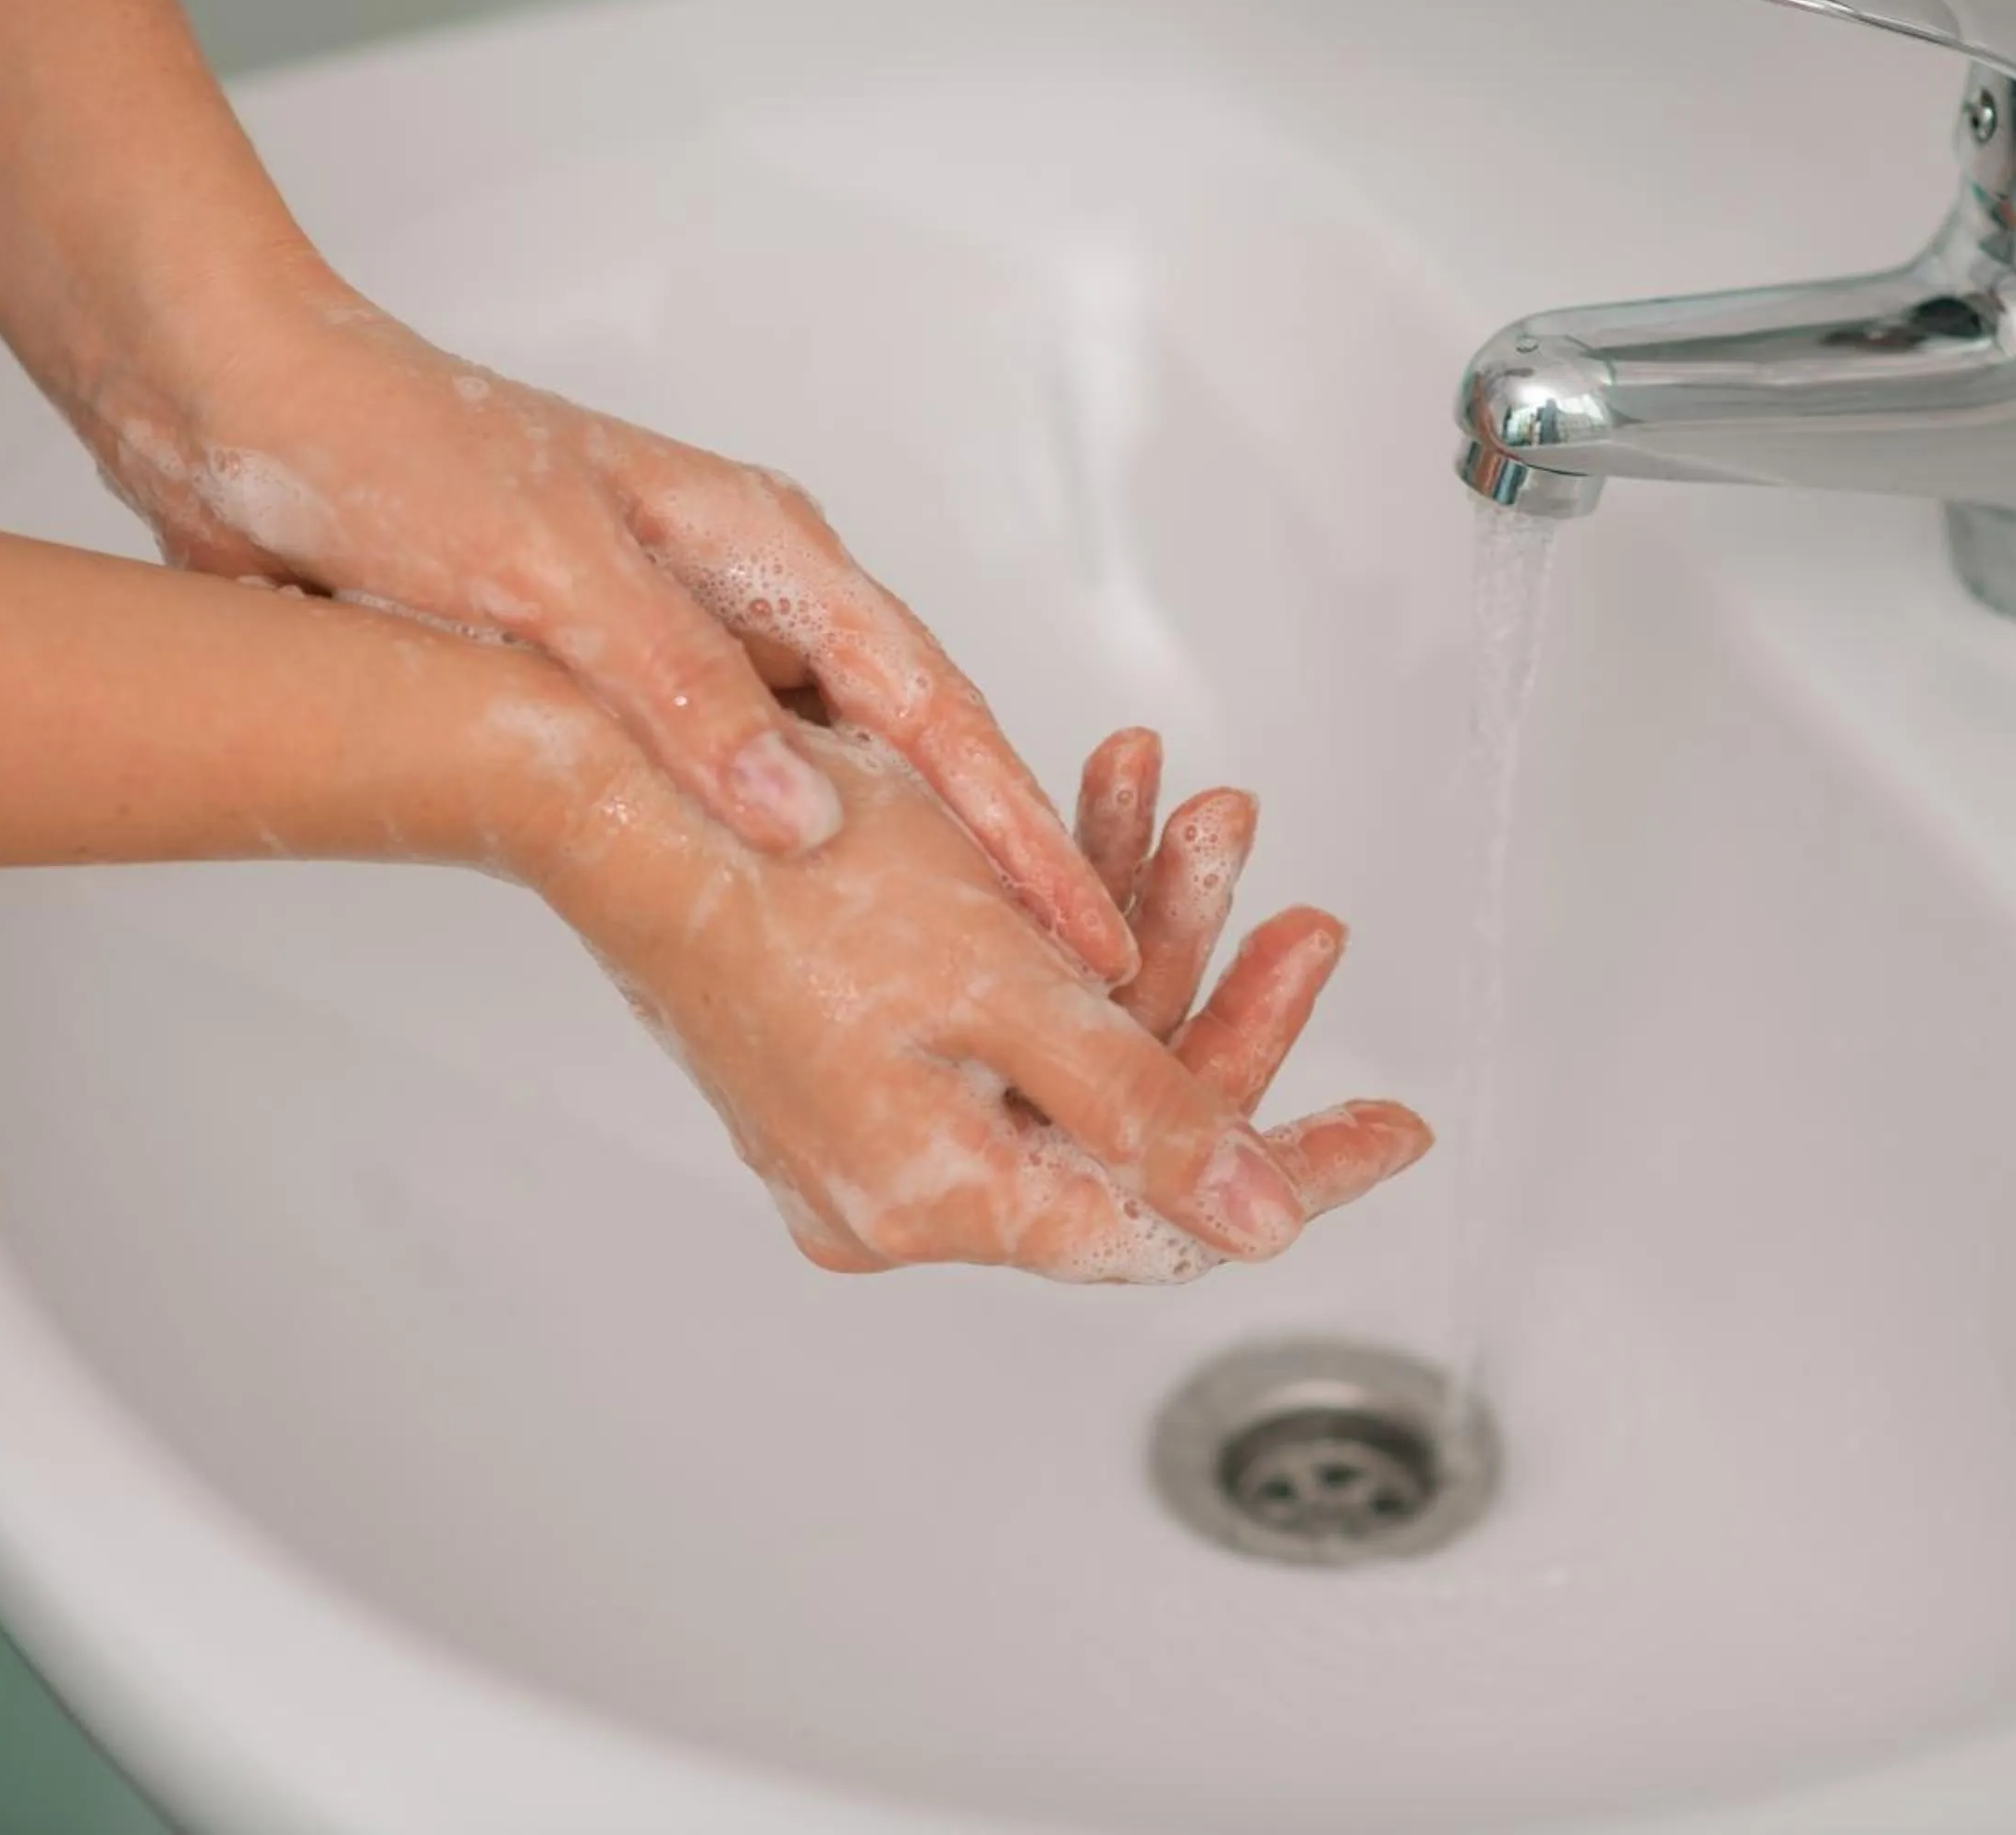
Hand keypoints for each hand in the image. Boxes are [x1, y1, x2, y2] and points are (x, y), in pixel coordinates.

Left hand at [67, 273, 1139, 980]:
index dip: (1019, 831)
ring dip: (878, 876)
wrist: (233, 412)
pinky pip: (712, 795)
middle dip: (983, 867)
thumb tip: (812, 824)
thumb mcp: (549, 575)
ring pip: (812, 781)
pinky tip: (779, 941)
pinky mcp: (602, 689)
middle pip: (903, 751)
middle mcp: (743, 598)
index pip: (932, 710)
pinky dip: (759, 868)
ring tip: (949, 992)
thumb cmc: (391, 457)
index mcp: (765, 547)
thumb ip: (684, 694)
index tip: (1090, 933)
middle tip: (1060, 993)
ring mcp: (678, 644)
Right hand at [529, 719, 1429, 1281]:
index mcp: (937, 1199)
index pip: (1164, 1219)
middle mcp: (896, 1194)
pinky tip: (1109, 829)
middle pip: (1117, 1127)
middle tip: (1300, 917)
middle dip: (1218, 999)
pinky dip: (1055, 931)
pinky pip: (995, 1020)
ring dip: (1142, 930)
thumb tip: (1258, 1224)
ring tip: (1200, 820)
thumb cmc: (791, 869)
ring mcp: (867, 1134)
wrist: (618, 792)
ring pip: (1060, 1052)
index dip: (1295, 1167)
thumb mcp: (1011, 984)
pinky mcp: (848, 1066)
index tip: (1397, 1128)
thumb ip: (1147, 1109)